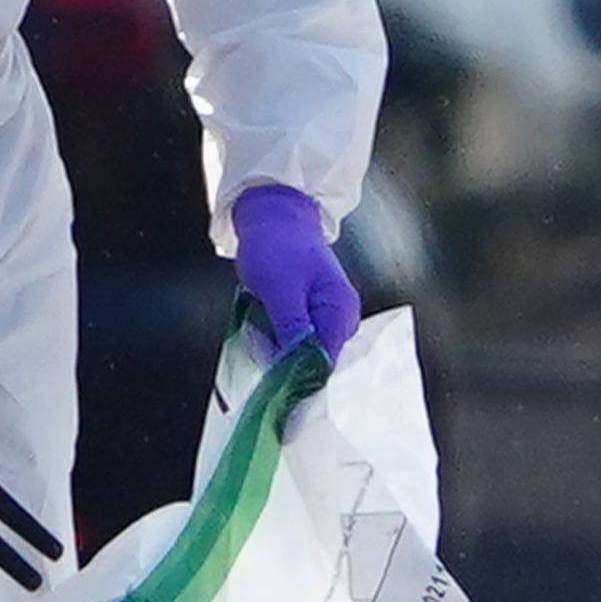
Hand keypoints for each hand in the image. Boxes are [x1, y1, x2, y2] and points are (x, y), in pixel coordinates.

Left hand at [226, 183, 361, 361]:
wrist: (272, 213)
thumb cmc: (276, 246)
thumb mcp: (281, 292)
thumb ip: (292, 331)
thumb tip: (298, 369)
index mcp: (341, 311)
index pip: (327, 363)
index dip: (301, 378)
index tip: (274, 387)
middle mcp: (341, 316)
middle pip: (317, 359)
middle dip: (288, 364)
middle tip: (260, 354)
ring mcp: (327, 313)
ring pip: (304, 350)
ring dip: (280, 350)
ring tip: (259, 332)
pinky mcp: (311, 310)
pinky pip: (297, 336)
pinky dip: (279, 337)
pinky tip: (262, 328)